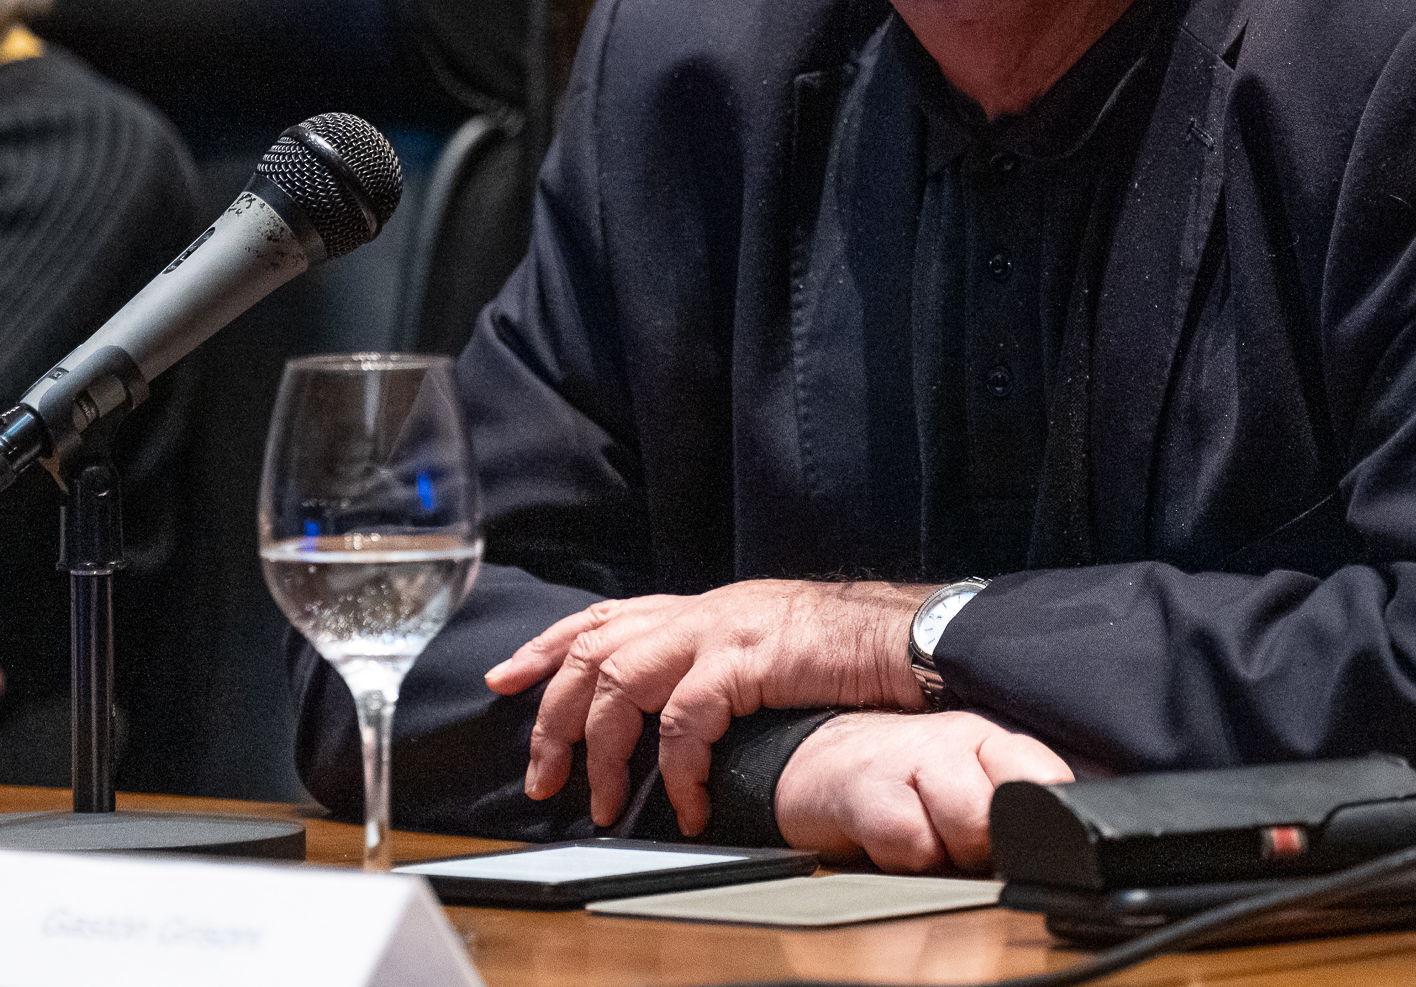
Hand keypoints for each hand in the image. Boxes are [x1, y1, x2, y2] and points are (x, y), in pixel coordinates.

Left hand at [483, 580, 928, 833]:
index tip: (506, 678)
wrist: (909, 637)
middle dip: (554, 714)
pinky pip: (684, 719)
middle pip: (593, 650)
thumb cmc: (848, 654)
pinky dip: (675, 769)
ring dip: (603, 750)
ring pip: (620, 681)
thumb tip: (683, 713)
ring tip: (606, 803)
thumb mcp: (768, 649)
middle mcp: (699, 611)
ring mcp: (718, 630)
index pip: (604, 617)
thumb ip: (721, 666)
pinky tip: (687, 806)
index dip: (548, 646)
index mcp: (701, 609)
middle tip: (542, 777)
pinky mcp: (743, 659)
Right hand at [773, 710, 1070, 872]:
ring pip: (970, 823)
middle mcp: (959, 742)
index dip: (1051, 814)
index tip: (1037, 837)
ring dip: (952, 852)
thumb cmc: (909, 781)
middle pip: (1012, 810)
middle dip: (994, 845)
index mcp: (995, 742)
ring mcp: (914, 760)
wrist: (823, 764)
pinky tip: (892, 837)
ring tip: (929, 837)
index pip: (1052, 775)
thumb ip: (1022, 798)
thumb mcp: (975, 782)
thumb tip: (1080, 824)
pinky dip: (908, 857)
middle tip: (964, 840)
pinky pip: (914, 843)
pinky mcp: (869, 791)